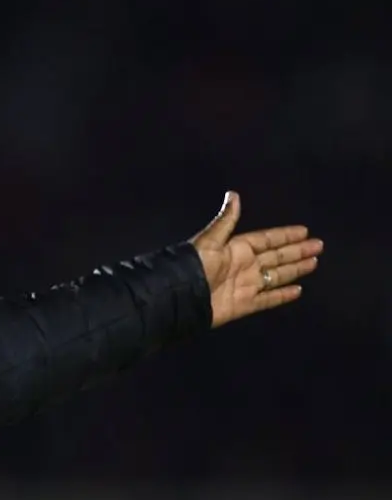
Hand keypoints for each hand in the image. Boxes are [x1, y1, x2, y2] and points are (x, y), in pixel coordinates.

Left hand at [191, 191, 322, 327]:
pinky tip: (298, 290)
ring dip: (294, 270)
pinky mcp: (244, 305)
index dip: (285, 235)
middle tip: (319, 246)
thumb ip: (226, 221)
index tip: (305, 231)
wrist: (180, 296)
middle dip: (297, 251)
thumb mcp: (210, 240)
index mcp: (236, 248)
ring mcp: (245, 286)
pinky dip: (282, 295)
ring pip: (276, 276)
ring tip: (314, 263)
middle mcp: (244, 266)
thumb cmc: (194, 265)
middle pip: (276, 257)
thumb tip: (234, 195)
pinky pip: (268, 299)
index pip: (267, 239)